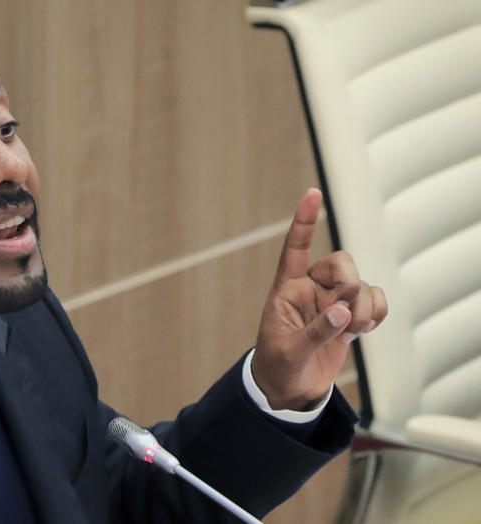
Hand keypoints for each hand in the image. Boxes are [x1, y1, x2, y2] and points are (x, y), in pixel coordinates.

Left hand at [252, 188, 387, 410]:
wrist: (289, 390)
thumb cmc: (277, 366)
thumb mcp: (289, 351)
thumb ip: (316, 331)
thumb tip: (344, 312)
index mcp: (286, 289)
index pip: (295, 249)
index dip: (303, 221)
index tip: (312, 193)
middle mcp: (311, 289)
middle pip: (342, 263)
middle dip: (350, 284)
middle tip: (345, 312)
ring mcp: (333, 302)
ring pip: (362, 284)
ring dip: (365, 305)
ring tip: (353, 330)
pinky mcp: (351, 317)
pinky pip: (376, 301)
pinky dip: (378, 312)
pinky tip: (364, 329)